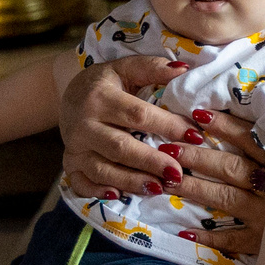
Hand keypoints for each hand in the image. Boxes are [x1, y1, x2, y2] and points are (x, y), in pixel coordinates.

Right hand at [59, 56, 198, 197]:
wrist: (69, 95)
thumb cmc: (106, 83)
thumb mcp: (125, 68)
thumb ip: (152, 68)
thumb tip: (183, 69)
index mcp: (100, 97)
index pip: (138, 115)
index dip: (168, 126)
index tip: (194, 136)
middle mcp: (84, 124)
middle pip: (121, 147)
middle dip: (151, 162)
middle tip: (178, 173)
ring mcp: (75, 147)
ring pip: (103, 169)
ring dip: (132, 181)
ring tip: (159, 188)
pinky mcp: (69, 164)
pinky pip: (81, 183)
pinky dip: (98, 192)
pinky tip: (119, 196)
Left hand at [171, 110, 264, 256]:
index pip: (249, 139)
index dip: (223, 126)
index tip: (197, 113)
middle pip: (229, 167)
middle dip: (198, 156)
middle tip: (169, 145)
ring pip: (225, 198)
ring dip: (196, 188)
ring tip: (168, 179)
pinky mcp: (264, 241)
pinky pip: (232, 239)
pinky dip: (210, 236)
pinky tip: (185, 232)